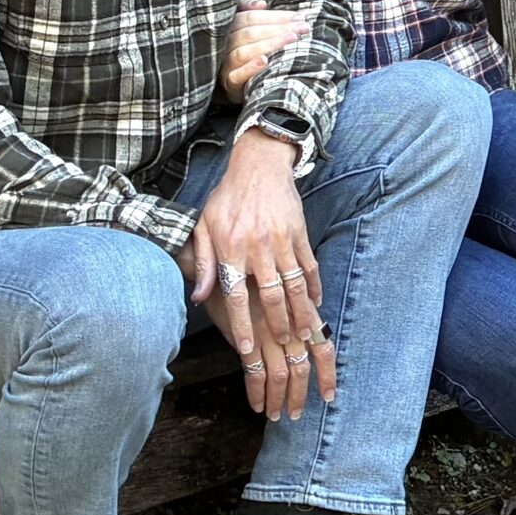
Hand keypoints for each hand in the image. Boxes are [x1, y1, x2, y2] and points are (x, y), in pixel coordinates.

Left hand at [188, 131, 330, 418]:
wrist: (258, 164)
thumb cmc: (226, 198)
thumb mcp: (204, 227)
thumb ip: (203, 263)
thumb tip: (198, 297)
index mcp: (230, 248)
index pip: (234, 295)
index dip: (240, 324)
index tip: (245, 350)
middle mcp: (257, 247)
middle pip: (270, 295)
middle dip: (278, 325)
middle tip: (286, 348)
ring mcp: (282, 241)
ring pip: (294, 284)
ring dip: (302, 312)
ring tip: (307, 335)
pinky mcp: (300, 234)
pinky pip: (309, 266)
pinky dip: (315, 287)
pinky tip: (317, 305)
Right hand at [219, 0, 315, 100]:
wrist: (235, 84)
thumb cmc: (245, 49)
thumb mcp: (247, 26)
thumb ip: (250, 10)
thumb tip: (261, 4)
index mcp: (229, 28)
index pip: (251, 18)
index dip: (275, 16)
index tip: (300, 17)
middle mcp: (224, 45)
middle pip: (249, 33)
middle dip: (278, 29)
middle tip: (303, 28)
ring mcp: (225, 65)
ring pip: (243, 52)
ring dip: (269, 45)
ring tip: (292, 39)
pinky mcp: (229, 84)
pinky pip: (236, 75)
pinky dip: (250, 68)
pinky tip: (265, 61)